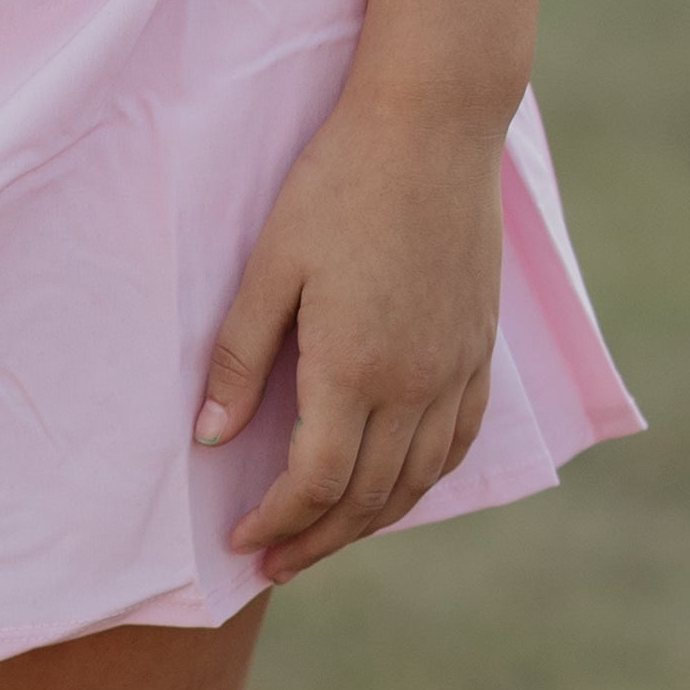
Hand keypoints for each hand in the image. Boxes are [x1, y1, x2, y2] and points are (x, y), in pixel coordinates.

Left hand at [192, 92, 503, 584]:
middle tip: (273, 565)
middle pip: (367, 499)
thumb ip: (240, 361)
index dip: (276, 523)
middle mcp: (415, 383)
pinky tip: (394, 488)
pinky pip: (457, 440)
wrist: (434, 124)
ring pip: (416, 480)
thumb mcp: (270, 267)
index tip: (241, 542)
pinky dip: (422, 480)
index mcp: (355, 369)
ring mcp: (456, 367)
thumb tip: (210, 440)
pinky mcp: (480, 346)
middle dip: (315, 541)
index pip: (315, 483)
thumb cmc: (339, 183)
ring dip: (368, 522)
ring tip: (323, 539)